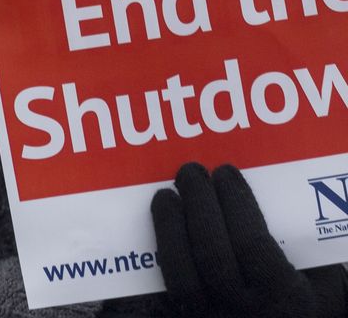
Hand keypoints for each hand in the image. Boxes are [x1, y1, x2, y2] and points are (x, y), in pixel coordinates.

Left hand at [152, 163, 339, 317]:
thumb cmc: (306, 297)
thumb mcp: (317, 273)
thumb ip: (296, 239)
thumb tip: (257, 185)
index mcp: (284, 299)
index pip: (252, 246)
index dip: (235, 204)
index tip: (226, 172)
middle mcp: (245, 313)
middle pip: (212, 257)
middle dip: (199, 207)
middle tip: (191, 172)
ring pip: (181, 277)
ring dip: (169, 228)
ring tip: (166, 195)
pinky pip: (166, 288)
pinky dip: (160, 253)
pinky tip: (158, 225)